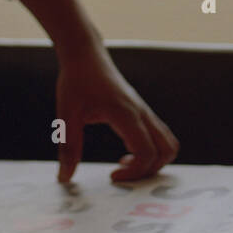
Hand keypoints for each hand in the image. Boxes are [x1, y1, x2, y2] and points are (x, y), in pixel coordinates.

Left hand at [54, 45, 178, 183]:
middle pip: (167, 150)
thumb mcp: (67, 114)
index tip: (113, 175)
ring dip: (154, 161)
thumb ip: (68, 146)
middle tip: (123, 174)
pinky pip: (159, 136)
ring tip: (126, 165)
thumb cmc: (77, 80)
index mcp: (126, 114)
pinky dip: (151, 151)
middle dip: (149, 171)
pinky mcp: (142, 111)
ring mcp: (144, 111)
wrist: (85, 54)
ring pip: (168, 143)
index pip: (147, 152)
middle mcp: (141, 112)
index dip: (135, 172)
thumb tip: (64, 177)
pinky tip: (126, 153)